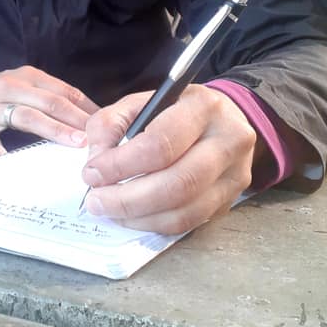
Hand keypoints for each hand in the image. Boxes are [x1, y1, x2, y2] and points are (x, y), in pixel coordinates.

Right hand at [0, 67, 97, 158]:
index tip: (109, 125)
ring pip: (27, 117)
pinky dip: (2, 152)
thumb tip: (86, 119)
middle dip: (78, 119)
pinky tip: (16, 163)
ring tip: (74, 143)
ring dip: (54, 130)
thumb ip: (48, 99)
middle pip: (51, 102)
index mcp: (28, 78)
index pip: (65, 92)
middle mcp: (12, 88)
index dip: (89, 108)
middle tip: (101, 137)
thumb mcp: (20, 87)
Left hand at [81, 85, 255, 234]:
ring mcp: (234, 174)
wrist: (224, 119)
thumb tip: (96, 162)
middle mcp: (228, 140)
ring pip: (185, 210)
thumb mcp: (141, 102)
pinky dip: (155, 224)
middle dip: (128, 199)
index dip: (121, 164)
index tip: (92, 173)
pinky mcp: (230, 199)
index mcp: (203, 107)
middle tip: (96, 201)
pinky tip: (134, 216)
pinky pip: (190, 222)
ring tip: (111, 211)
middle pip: (177, 183)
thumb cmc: (176, 111)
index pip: (160, 143)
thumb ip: (111, 125)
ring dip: (139, 217)